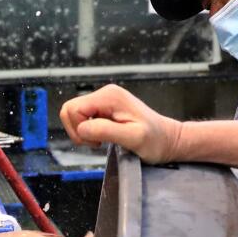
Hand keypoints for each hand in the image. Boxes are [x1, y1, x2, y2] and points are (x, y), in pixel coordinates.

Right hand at [59, 84, 182, 163]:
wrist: (168, 140)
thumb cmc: (156, 141)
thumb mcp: (133, 138)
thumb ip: (106, 131)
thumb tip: (82, 128)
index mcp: (109, 96)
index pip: (73, 109)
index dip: (78, 129)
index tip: (96, 142)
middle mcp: (105, 93)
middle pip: (70, 109)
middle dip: (77, 131)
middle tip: (97, 142)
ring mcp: (104, 100)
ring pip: (74, 115)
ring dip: (82, 132)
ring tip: (102, 140)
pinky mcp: (104, 108)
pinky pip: (83, 118)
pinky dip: (88, 131)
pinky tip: (104, 137)